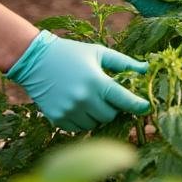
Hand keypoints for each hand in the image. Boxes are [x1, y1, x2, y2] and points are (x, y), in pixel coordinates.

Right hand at [6, 30, 149, 130]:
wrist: (35, 60)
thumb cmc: (70, 53)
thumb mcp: (99, 53)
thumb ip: (124, 63)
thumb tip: (146, 69)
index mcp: (96, 82)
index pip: (124, 100)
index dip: (138, 106)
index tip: (146, 108)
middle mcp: (83, 99)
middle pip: (110, 116)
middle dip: (112, 108)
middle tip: (106, 97)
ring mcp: (69, 111)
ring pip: (94, 124)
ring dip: (97, 116)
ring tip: (90, 100)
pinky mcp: (56, 118)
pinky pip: (78, 128)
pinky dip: (82, 121)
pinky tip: (78, 106)